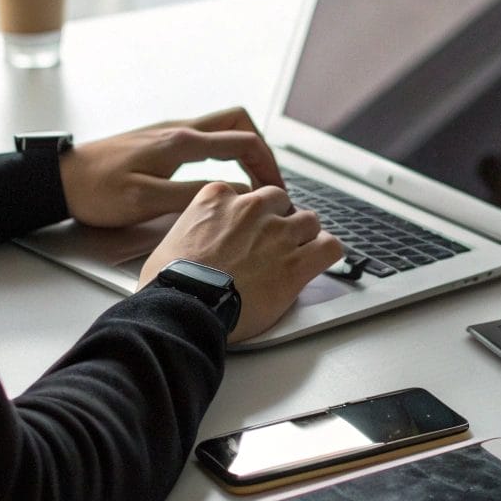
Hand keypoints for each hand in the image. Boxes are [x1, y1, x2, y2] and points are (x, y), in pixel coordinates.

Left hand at [58, 107, 283, 227]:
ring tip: (253, 180)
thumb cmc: (96, 191)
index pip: (242, 142)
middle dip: (263, 149)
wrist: (58, 179)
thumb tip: (238, 193)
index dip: (268, 166)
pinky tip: (221, 176)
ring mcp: (169, 132)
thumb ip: (196, 196)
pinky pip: (205, 137)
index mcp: (181, 142)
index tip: (277, 192)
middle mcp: (179, 129)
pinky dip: (225, 151)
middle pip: (238, 122)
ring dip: (245, 148)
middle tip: (271, 180)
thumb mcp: (146, 201)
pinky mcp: (159, 141)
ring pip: (222, 127)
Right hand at [138, 183, 343, 343]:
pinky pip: (330, 247)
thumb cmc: (170, 282)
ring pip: (309, 220)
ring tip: (297, 255)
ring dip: (305, 236)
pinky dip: (327, 254)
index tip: (248, 230)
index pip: (246, 194)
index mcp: (218, 199)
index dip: (250, 215)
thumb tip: (193, 243)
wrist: (185, 306)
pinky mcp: (296, 262)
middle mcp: (252, 209)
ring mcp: (277, 233)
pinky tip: (319, 263)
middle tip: (273, 243)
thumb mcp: (170, 240)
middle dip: (279, 219)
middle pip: (280, 201)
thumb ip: (192, 230)